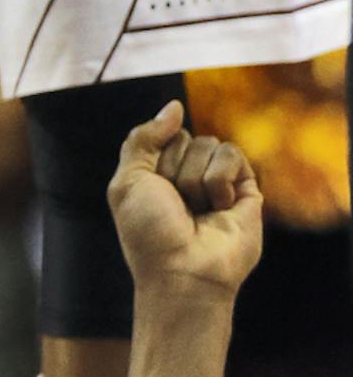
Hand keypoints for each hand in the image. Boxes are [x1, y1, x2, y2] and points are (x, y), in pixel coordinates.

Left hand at [108, 100, 262, 298]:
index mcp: (158, 171)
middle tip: (177, 206)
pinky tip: (220, 207)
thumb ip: (143, 138)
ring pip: (209, 144)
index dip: (155, 160)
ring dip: (196, 179)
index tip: (153, 192)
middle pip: (185, 137)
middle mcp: (188, 174)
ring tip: (198, 210)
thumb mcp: (129, 180)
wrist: (183, 270)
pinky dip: (220, 181)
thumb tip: (174, 106)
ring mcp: (218, 181)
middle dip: (175, 170)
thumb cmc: (150, 232)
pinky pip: (232, 155)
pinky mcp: (247, 190)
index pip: (162, 134)